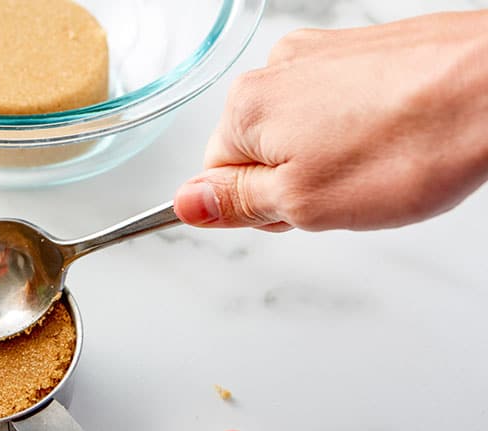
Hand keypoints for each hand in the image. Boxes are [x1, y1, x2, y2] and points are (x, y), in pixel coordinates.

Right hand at [173, 10, 487, 231]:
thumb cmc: (413, 141)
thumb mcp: (304, 203)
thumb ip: (236, 205)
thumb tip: (187, 204)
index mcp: (248, 108)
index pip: (215, 176)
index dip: (259, 207)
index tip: (301, 210)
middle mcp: (277, 70)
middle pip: (259, 150)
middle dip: (296, 180)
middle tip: (345, 191)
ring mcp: (323, 55)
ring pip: (303, 130)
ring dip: (331, 157)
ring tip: (378, 164)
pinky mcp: (365, 50)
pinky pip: (341, 105)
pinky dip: (362, 129)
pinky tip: (395, 140)